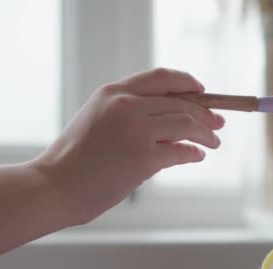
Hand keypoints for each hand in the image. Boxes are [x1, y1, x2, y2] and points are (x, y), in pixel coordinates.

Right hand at [33, 68, 224, 224]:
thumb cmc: (75, 159)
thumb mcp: (98, 120)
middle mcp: (127, 105)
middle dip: (206, 113)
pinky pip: (181, 151)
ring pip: (188, 124)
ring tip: (214, 142)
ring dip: (207, 133)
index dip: (187, 83)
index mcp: (113, 92)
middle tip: (218, 123)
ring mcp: (136, 130)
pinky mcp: (144, 157)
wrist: (54, 186)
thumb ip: (130, 113)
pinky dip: (194, 153)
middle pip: (181, 102)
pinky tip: (197, 156)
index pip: (161, 77)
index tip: (202, 91)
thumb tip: (173, 122)